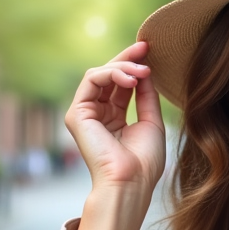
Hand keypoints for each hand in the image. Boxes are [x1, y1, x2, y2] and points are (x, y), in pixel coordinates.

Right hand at [64, 42, 165, 229]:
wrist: (131, 183)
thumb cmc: (144, 162)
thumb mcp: (151, 121)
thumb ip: (146, 95)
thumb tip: (146, 70)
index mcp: (113, 118)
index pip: (121, 84)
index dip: (135, 66)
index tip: (151, 51)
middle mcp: (97, 114)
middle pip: (109, 75)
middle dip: (127, 58)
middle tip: (145, 47)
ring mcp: (85, 114)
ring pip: (99, 74)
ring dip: (123, 67)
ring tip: (143, 71)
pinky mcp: (77, 114)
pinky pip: (92, 80)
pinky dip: (112, 73)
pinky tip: (132, 78)